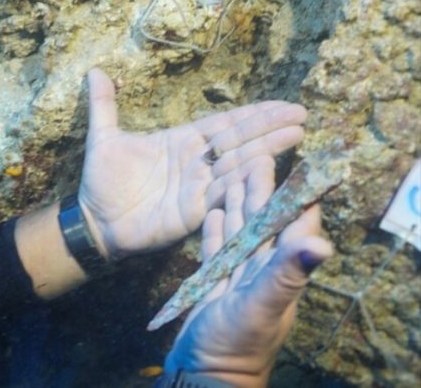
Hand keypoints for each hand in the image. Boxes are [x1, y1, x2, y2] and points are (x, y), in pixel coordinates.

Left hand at [78, 68, 306, 258]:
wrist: (94, 220)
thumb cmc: (102, 180)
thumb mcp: (103, 137)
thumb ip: (104, 105)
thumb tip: (94, 71)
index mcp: (182, 141)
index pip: (224, 124)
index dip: (253, 114)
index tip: (283, 104)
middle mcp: (196, 163)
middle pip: (238, 141)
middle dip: (269, 128)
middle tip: (301, 115)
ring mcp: (198, 187)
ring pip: (236, 165)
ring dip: (265, 151)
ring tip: (294, 135)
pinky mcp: (194, 212)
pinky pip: (223, 195)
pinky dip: (243, 183)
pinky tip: (267, 171)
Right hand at [164, 167, 332, 387]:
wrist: (202, 375)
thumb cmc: (234, 345)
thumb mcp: (260, 306)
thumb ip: (286, 274)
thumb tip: (320, 243)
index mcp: (280, 273)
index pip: (295, 226)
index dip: (296, 195)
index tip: (297, 165)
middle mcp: (263, 272)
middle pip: (265, 223)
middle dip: (262, 191)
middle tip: (257, 157)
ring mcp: (239, 278)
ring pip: (241, 232)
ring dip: (237, 204)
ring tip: (233, 175)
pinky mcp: (215, 286)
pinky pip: (217, 250)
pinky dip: (215, 230)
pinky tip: (210, 213)